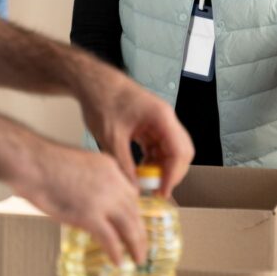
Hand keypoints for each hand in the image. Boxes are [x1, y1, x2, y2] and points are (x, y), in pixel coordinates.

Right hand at [15, 141, 145, 265]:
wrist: (33, 162)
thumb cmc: (44, 163)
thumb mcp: (79, 165)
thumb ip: (90, 181)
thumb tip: (88, 198)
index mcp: (110, 168)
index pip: (130, 193)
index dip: (134, 211)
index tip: (134, 223)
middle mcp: (113, 183)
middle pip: (134, 211)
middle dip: (140, 231)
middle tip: (143, 246)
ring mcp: (103, 200)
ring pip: (128, 226)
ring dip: (135, 244)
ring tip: (138, 258)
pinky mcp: (89, 215)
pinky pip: (109, 238)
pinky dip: (115, 252)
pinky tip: (118, 261)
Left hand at [73, 58, 193, 196]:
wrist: (94, 83)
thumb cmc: (102, 101)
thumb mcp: (111, 137)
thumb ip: (124, 165)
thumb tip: (133, 189)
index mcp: (161, 117)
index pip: (179, 151)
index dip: (173, 175)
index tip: (162, 192)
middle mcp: (165, 119)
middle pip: (182, 152)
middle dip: (172, 173)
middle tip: (157, 191)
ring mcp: (160, 122)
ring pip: (172, 151)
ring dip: (162, 168)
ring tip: (145, 183)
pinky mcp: (151, 125)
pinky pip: (160, 148)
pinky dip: (153, 161)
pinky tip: (140, 171)